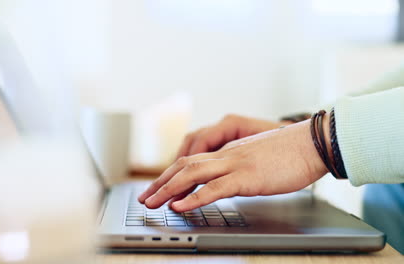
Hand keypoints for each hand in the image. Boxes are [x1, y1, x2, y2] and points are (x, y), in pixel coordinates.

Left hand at [138, 118, 328, 211]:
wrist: (313, 143)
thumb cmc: (291, 154)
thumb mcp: (259, 160)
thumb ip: (242, 168)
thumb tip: (231, 181)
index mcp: (229, 152)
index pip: (192, 161)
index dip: (171, 174)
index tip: (159, 187)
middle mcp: (226, 156)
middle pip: (184, 166)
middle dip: (161, 182)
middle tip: (145, 198)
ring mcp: (235, 164)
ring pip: (192, 174)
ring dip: (168, 188)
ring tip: (152, 202)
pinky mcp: (247, 176)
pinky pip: (214, 188)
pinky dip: (193, 197)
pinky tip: (179, 206)